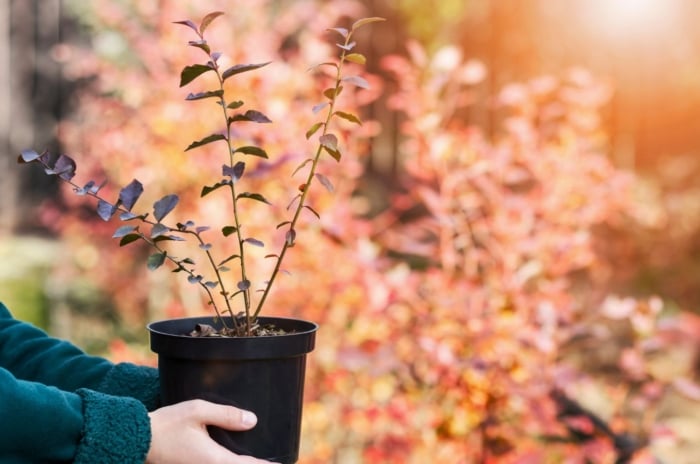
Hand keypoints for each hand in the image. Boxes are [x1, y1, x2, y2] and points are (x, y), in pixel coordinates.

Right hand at [146, 399, 272, 462]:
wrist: (136, 440)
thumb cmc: (166, 424)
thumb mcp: (197, 411)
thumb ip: (226, 415)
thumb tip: (252, 421)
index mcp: (214, 460)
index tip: (282, 463)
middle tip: (272, 460)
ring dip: (241, 463)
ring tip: (254, 458)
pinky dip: (229, 463)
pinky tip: (231, 457)